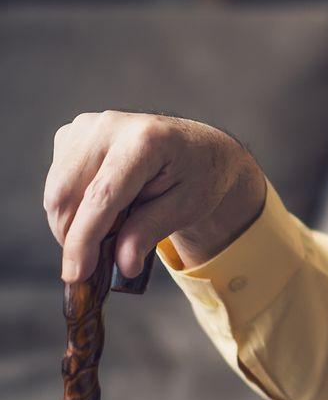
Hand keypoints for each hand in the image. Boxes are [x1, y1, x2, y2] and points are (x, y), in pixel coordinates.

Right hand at [43, 111, 266, 282]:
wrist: (199, 147)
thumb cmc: (198, 176)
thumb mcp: (187, 208)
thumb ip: (150, 232)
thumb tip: (123, 265)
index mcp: (146, 140)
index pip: (102, 196)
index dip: (83, 239)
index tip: (75, 274)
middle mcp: (109, 126)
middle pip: (67, 194)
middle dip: (74, 236)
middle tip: (98, 262)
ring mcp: (87, 126)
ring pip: (56, 191)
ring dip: (72, 224)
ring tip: (112, 230)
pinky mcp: (73, 133)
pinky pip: (57, 182)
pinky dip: (72, 206)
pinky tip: (104, 208)